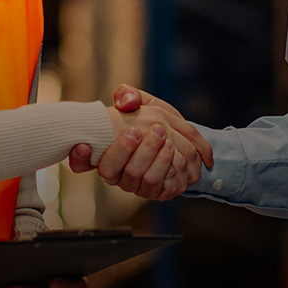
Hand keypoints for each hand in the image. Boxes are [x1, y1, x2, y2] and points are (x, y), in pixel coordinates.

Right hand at [68, 84, 212, 200]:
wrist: (172, 133)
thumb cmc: (148, 117)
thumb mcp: (136, 102)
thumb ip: (127, 96)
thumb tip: (126, 102)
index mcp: (109, 160)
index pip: (107, 165)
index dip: (119, 150)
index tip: (132, 131)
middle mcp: (123, 177)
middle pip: (132, 172)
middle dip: (147, 151)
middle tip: (158, 130)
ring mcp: (142, 187)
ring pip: (151, 180)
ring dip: (162, 161)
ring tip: (169, 143)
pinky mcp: (161, 192)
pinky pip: (170, 187)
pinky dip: (178, 172)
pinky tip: (180, 156)